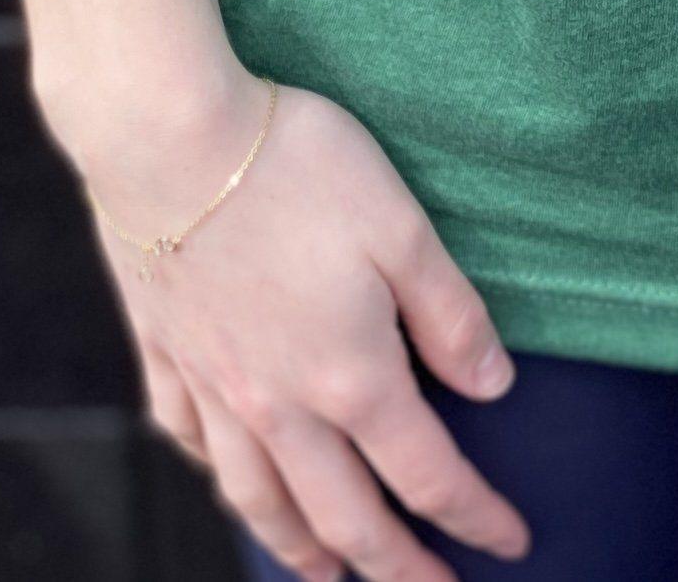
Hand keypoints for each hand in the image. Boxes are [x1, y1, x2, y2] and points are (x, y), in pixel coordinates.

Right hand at [67, 64, 528, 581]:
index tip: (512, 543)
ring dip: (302, 549)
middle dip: (396, 568)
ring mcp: (213, 387)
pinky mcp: (165, 353)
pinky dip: (219, 477)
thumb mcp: (402, 225)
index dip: (476, 515)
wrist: (166, 139)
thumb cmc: (295, 167)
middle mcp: (279, 405)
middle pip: (345, 515)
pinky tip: (232, 480)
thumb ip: (450, 313)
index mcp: (351, 375)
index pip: (426, 473)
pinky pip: (190, 442)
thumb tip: (493, 387)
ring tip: (326, 577)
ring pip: (261, 500)